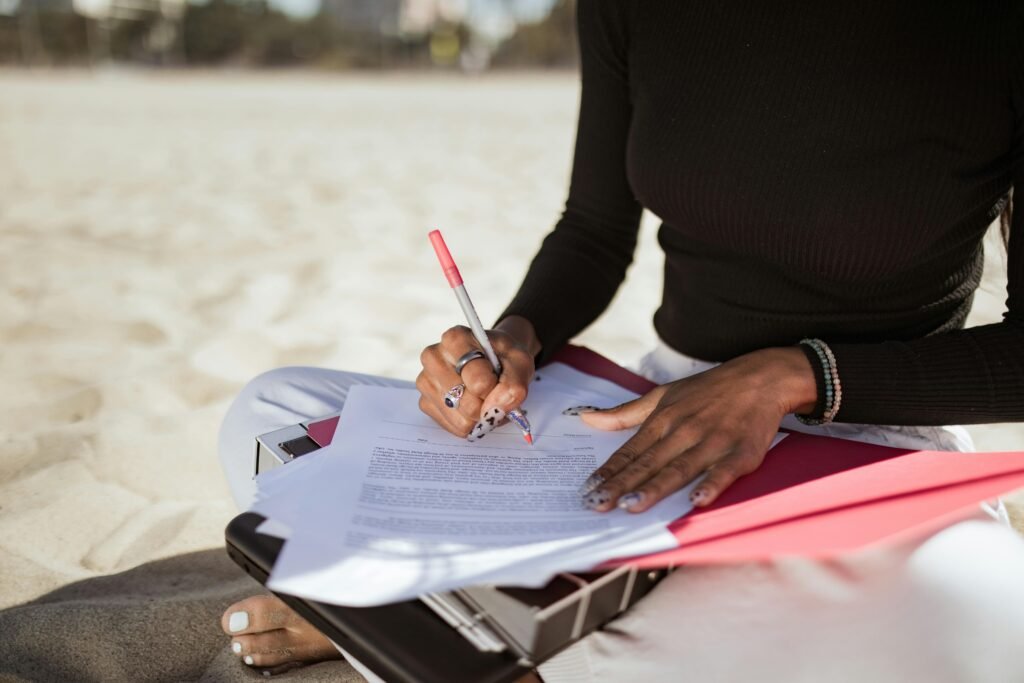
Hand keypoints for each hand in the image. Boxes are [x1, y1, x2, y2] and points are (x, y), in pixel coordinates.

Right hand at [416, 317, 538, 438]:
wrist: (495, 361)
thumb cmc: (505, 359)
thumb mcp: (521, 363)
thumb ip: (514, 385)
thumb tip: (493, 409)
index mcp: (455, 339)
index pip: (478, 380)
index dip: (496, 387)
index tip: (499, 378)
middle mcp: (433, 357)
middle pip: (466, 402)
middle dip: (487, 404)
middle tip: (492, 391)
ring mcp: (425, 380)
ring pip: (460, 418)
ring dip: (480, 416)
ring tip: (484, 398)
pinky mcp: (425, 402)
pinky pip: (454, 427)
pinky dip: (471, 423)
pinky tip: (473, 406)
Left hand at [576, 347, 815, 511]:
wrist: (761, 377)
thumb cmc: (708, 390)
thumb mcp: (663, 395)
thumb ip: (625, 413)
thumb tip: (587, 418)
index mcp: (664, 419)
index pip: (630, 450)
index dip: (609, 471)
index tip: (588, 490)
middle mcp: (684, 430)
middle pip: (648, 463)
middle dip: (621, 485)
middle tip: (598, 505)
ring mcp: (712, 441)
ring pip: (679, 468)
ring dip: (655, 488)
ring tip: (632, 506)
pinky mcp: (741, 451)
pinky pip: (724, 471)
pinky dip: (711, 484)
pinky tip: (696, 501)